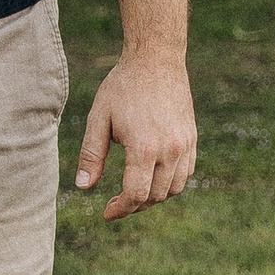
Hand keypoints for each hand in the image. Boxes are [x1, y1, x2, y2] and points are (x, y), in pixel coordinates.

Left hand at [74, 46, 195, 221]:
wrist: (156, 61)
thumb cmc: (122, 87)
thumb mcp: (98, 118)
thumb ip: (90, 155)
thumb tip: (83, 187)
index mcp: (143, 147)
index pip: (135, 194)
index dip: (120, 209)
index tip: (106, 213)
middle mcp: (170, 150)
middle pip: (155, 196)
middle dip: (134, 205)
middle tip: (114, 203)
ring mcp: (184, 145)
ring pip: (173, 189)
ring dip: (153, 197)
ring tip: (132, 192)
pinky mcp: (191, 140)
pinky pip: (185, 174)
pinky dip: (169, 184)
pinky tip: (151, 177)